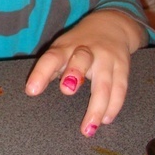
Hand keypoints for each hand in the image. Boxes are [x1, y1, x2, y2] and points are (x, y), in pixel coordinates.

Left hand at [25, 10, 145, 136]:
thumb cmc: (79, 44)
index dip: (41, 73)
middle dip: (75, 73)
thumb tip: (33, 89)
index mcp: (65, 47)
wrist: (111, 26)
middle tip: (66, 90)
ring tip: (88, 128)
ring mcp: (107, 58)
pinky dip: (114, 105)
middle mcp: (87, 50)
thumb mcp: (62, 49)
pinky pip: (120, 88)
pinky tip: (106, 119)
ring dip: (97, 106)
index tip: (31, 90)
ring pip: (104, 82)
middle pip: (82, 59)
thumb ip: (51, 68)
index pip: (51, 58)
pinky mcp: (123, 67)